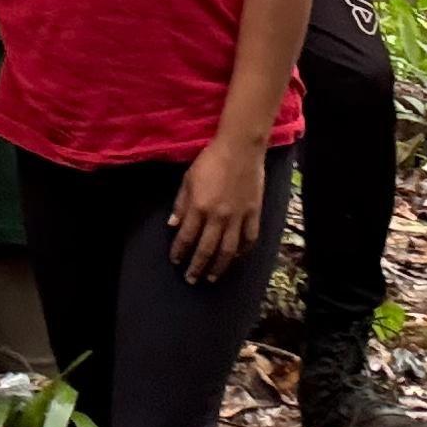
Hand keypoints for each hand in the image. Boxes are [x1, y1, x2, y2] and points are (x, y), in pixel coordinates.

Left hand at [169, 133, 267, 283]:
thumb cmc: (210, 160)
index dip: (179, 251)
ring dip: (219, 267)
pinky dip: (243, 251)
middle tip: (191, 279)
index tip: (176, 260)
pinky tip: (237, 258)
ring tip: (212, 277)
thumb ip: (181, 204)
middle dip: (197, 267)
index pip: (186, 237)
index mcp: (200, 207)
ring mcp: (238, 217)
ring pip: (228, 250)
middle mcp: (218, 217)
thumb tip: (173, 225)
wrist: (240, 148)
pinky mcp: (254, 213)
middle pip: (206, 249)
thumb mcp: (188, 179)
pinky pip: (250, 238)